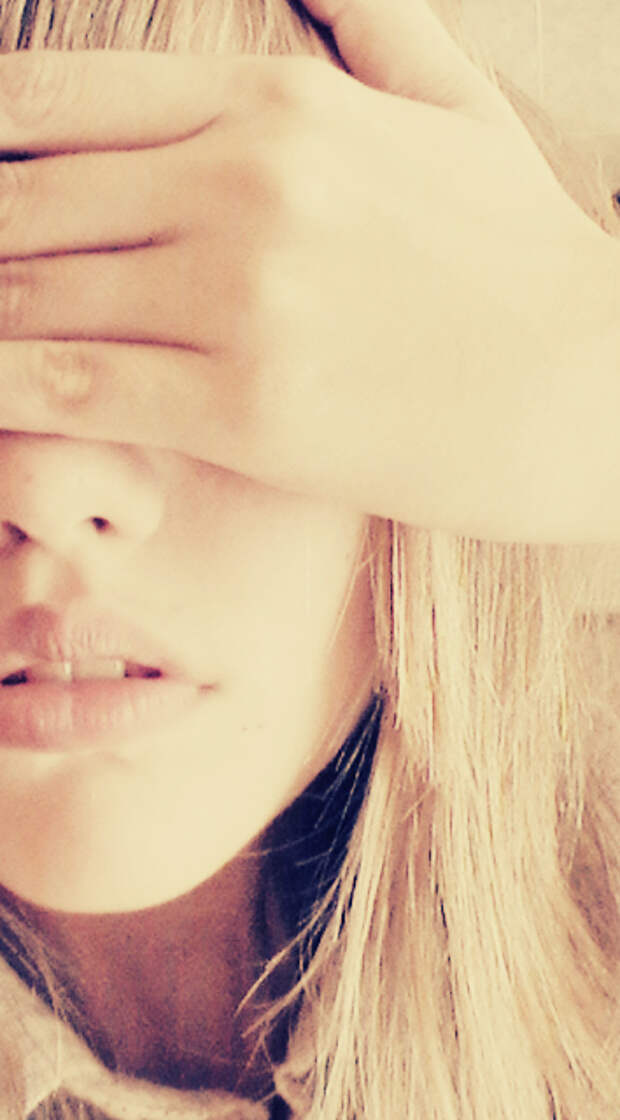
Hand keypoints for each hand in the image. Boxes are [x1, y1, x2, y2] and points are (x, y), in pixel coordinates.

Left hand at [0, 0, 615, 538]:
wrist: (594, 388)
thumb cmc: (521, 260)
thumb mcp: (456, 113)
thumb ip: (375, 26)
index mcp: (270, 101)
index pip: (45, 103)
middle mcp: (236, 182)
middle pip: (18, 204)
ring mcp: (237, 294)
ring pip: (27, 298)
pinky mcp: (244, 406)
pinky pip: (70, 389)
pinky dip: (5, 394)